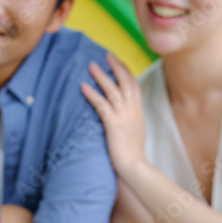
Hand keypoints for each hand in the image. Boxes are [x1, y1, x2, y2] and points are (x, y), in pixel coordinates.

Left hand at [80, 53, 145, 172]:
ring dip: (102, 77)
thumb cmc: (132, 153)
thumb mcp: (135, 131)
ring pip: (114, 90)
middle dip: (116, 67)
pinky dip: (92, 94)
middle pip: (126, 82)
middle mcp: (133, 111)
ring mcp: (124, 117)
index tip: (118, 62)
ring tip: (91, 66)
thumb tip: (122, 111)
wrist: (134, 166)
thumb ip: (130, 118)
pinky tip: (83, 87)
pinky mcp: (114, 125)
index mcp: (139, 112)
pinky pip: (102, 105)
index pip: (135, 86)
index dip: (127, 72)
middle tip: (106, 55)